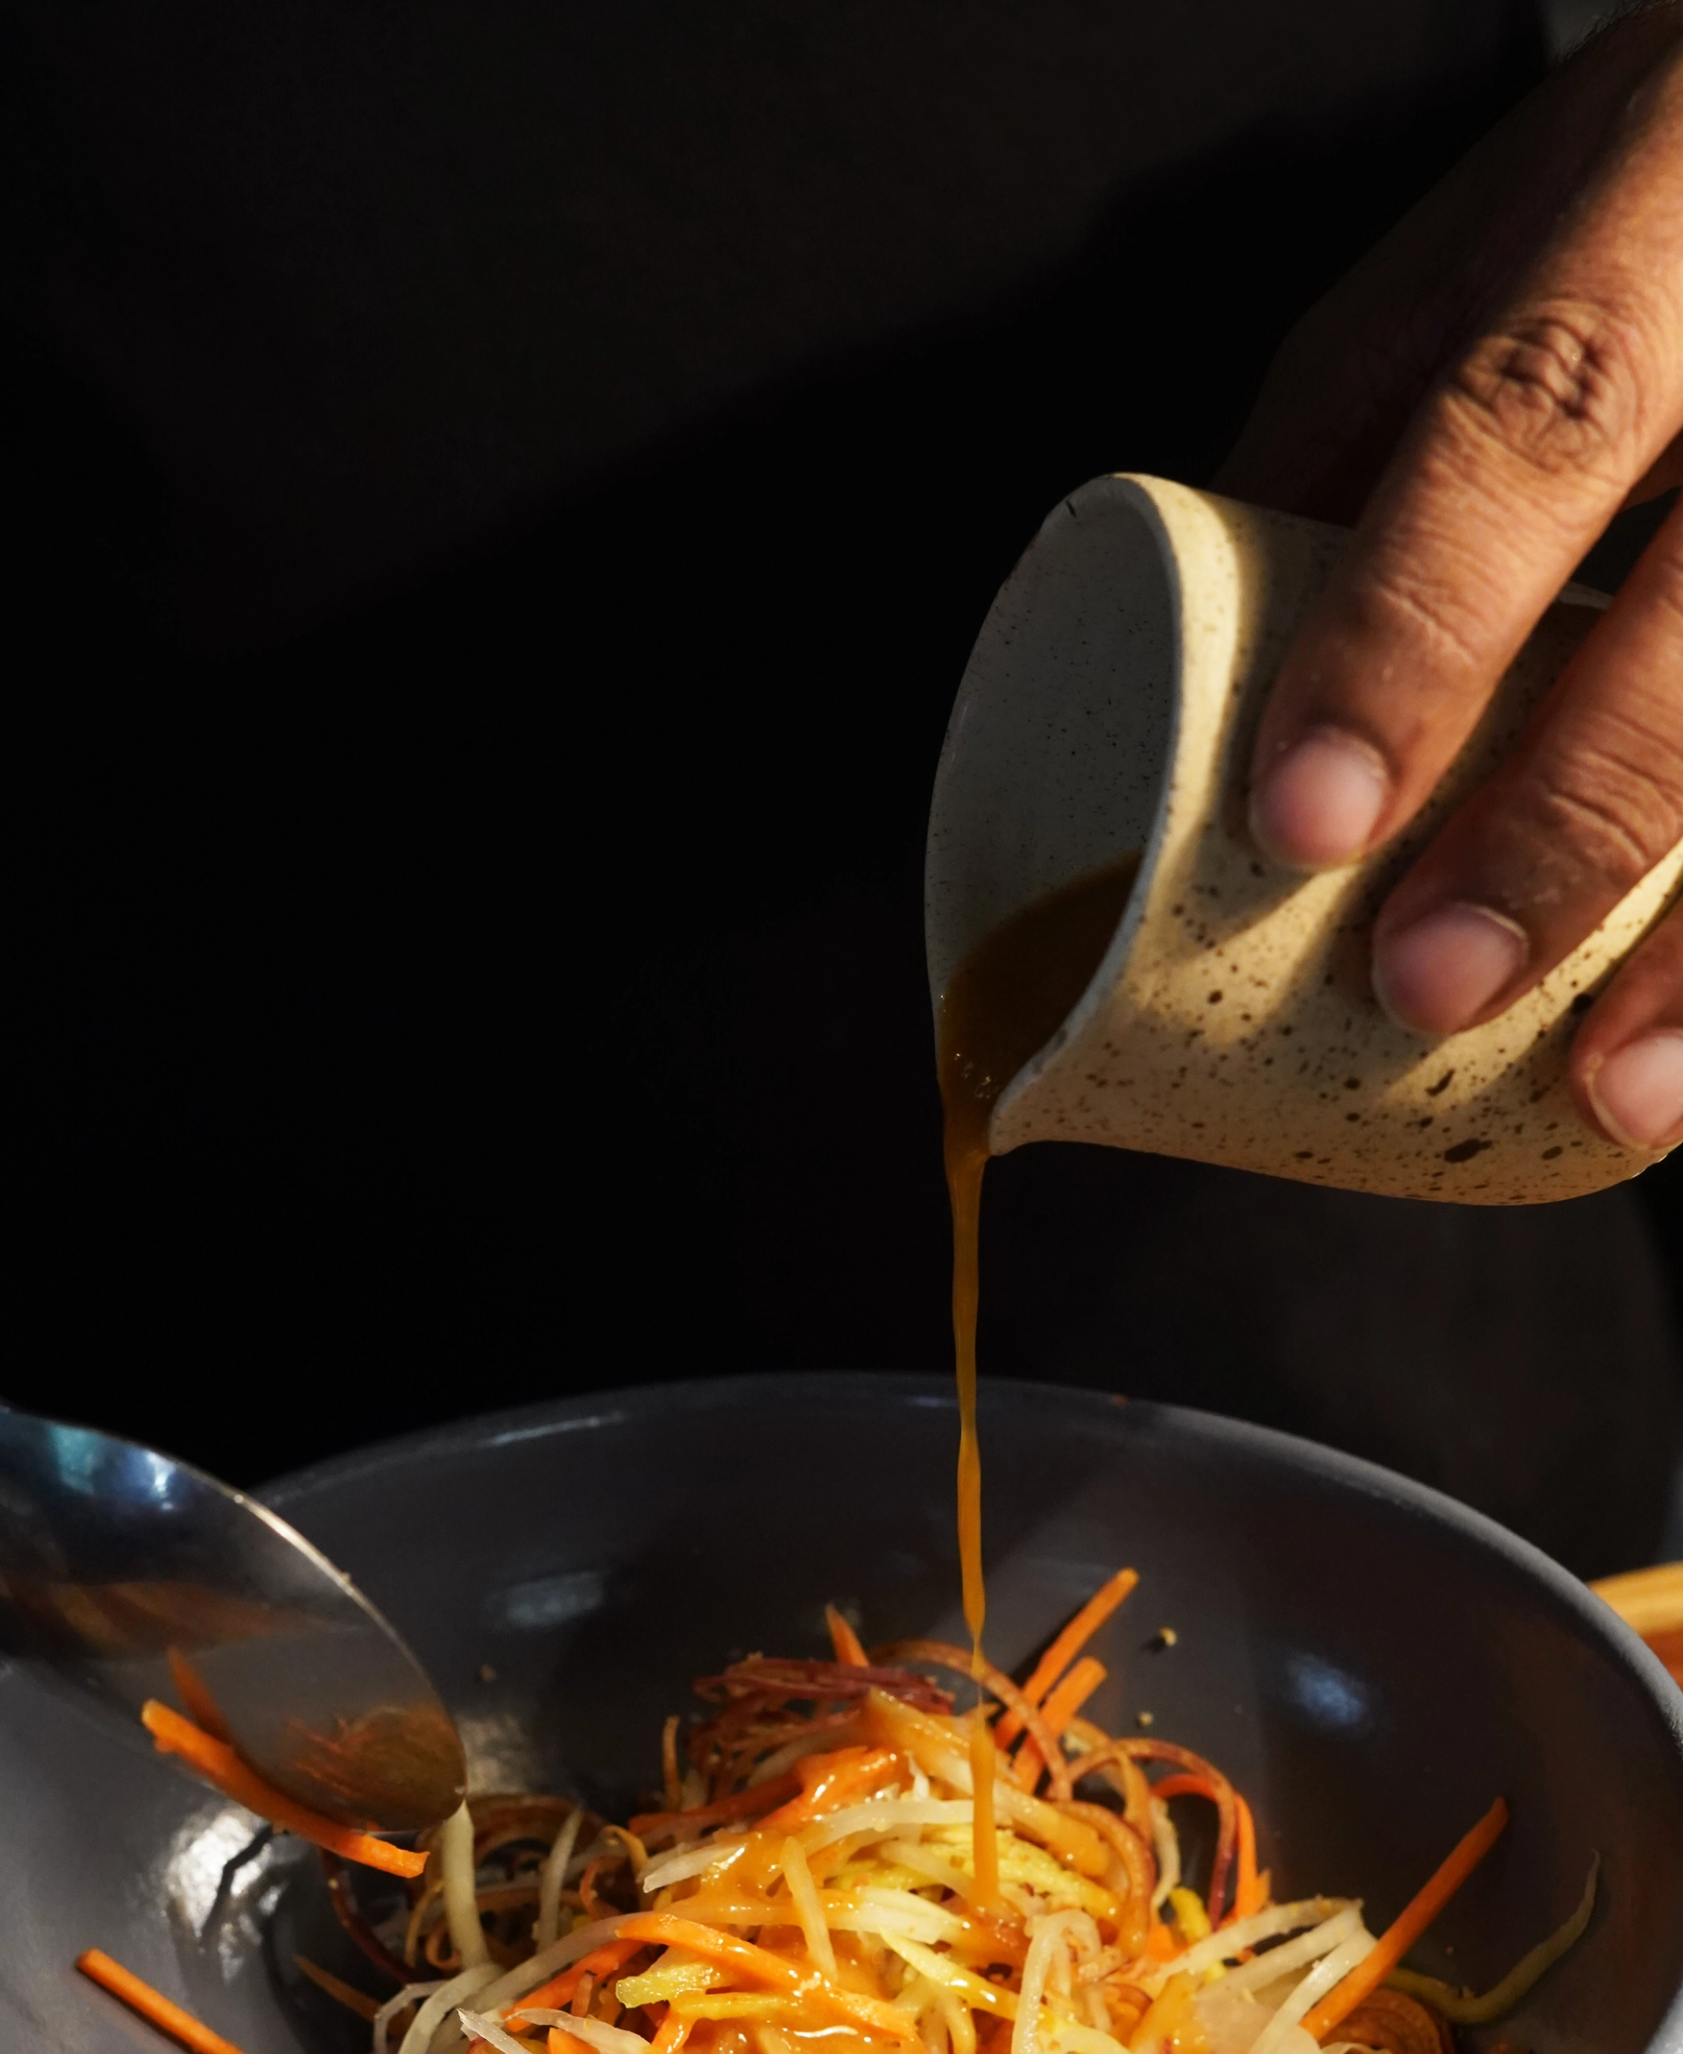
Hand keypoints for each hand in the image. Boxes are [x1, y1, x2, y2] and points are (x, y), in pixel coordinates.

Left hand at [1219, 8, 1682, 1155]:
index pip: (1533, 421)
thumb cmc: (1644, 195)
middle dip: (1570, 819)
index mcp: (1662, 210)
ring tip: (1616, 1095)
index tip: (1305, 819)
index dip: (1416, 630)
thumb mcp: (1477, 256)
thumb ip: (1348, 441)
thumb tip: (1181, 685)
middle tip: (1430, 987)